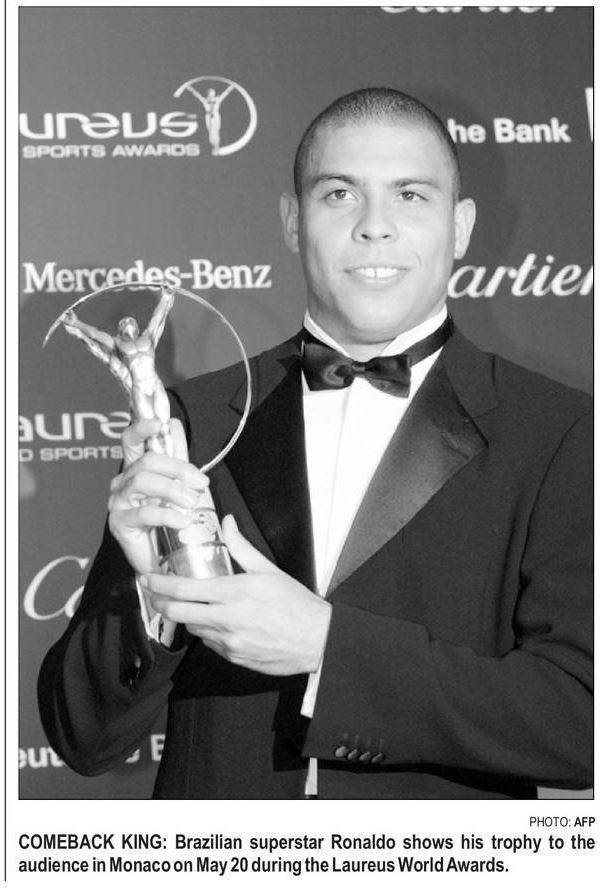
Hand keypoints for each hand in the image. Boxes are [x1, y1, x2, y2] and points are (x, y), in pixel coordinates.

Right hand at [108, 417, 207, 574]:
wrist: (166, 560)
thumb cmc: (171, 521)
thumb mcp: (178, 485)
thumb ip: (177, 457)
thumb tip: (173, 425)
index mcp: (136, 469)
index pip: (131, 440)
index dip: (141, 427)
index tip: (158, 422)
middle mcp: (123, 482)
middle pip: (146, 461)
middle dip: (178, 469)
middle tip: (200, 483)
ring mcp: (118, 502)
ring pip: (142, 482)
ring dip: (173, 490)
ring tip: (192, 503)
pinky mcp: (119, 523)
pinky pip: (143, 512)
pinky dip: (167, 514)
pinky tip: (182, 520)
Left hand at [141, 515, 331, 675]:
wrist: (316, 640)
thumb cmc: (296, 604)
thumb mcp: (269, 570)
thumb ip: (242, 547)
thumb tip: (228, 522)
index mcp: (233, 593)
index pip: (183, 589)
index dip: (159, 584)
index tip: (147, 577)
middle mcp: (226, 619)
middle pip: (177, 613)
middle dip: (159, 602)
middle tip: (153, 593)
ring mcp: (228, 642)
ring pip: (192, 629)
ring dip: (185, 617)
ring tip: (186, 605)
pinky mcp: (233, 657)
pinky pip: (209, 643)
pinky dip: (206, 631)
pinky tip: (214, 621)